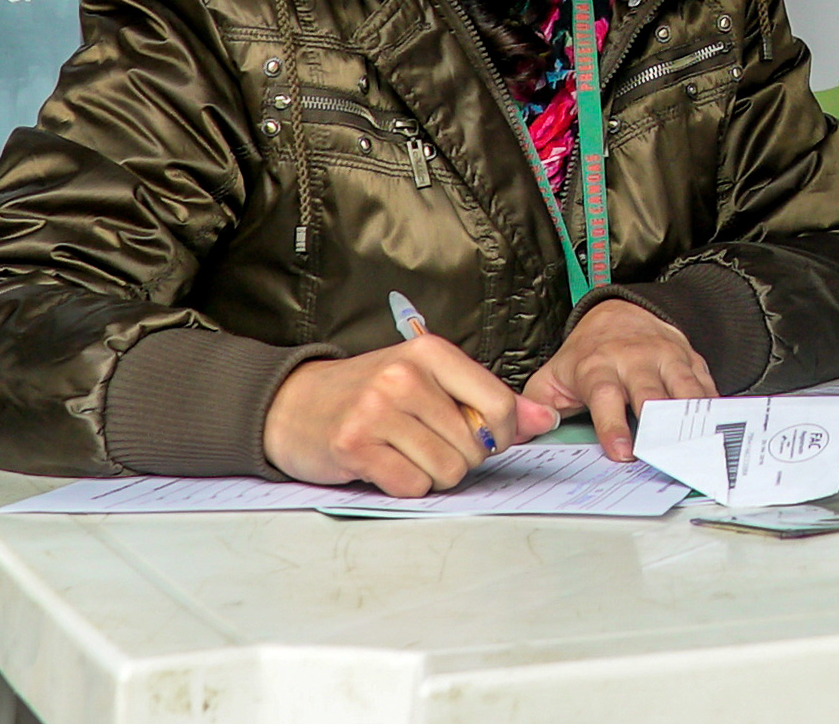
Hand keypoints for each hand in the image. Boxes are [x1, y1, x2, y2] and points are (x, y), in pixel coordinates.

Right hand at [264, 336, 556, 496]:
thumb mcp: (431, 380)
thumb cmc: (370, 394)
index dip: (501, 434)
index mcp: (432, 352)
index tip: (482, 437)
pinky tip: (385, 466)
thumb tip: (545, 419)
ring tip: (406, 454)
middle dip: (461, 457)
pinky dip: (405, 485)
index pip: (499, 404)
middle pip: (474, 445)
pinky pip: (412, 486)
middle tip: (428, 444)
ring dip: (433, 474)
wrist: (293, 405)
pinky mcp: (354, 445)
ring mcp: (377, 410)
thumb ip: (488, 398)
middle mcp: (405, 376)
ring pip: (446, 470)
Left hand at [523, 298, 715, 460]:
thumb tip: (514, 437)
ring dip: (691, 414)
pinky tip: (720, 425)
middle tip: (666, 452)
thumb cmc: (586, 356)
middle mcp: (634, 360)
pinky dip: (713, 404)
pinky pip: (705, 383)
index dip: (613, 426)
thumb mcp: (552, 376)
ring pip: (683, 387)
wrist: (623, 313)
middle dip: (658, 423)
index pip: (606, 397)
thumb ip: (534, 407)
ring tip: (700, 441)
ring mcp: (666, 358)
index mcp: (598, 367)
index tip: (622, 452)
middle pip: (650, 393)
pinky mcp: (690, 359)